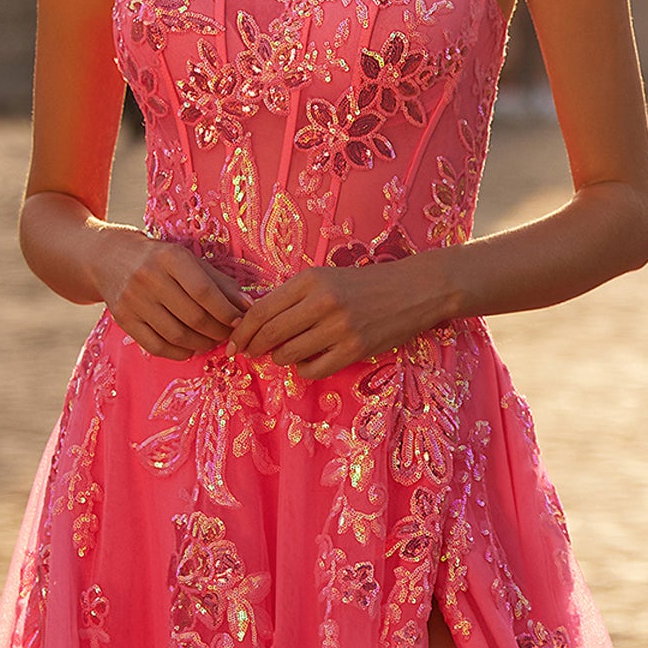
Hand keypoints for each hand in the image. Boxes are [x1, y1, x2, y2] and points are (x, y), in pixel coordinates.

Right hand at [95, 229, 251, 359]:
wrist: (109, 258)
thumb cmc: (160, 259)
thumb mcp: (190, 261)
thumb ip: (220, 283)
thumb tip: (248, 307)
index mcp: (170, 257)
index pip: (204, 292)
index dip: (226, 312)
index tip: (240, 321)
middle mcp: (149, 277)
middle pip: (193, 317)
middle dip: (218, 331)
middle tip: (229, 335)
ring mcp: (133, 300)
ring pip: (177, 335)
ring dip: (202, 344)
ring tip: (212, 341)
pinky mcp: (123, 319)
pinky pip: (156, 347)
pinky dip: (179, 352)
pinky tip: (190, 347)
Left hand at [223, 254, 456, 378]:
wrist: (414, 290)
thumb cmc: (364, 284)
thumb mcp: (326, 278)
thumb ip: (293, 296)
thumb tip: (255, 322)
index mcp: (310, 280)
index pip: (261, 310)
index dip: (241, 330)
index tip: (233, 341)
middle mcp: (322, 302)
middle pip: (269, 334)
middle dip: (252, 347)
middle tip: (248, 353)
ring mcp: (339, 328)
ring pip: (287, 354)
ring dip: (279, 358)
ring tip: (284, 353)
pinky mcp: (355, 350)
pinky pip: (313, 369)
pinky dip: (303, 369)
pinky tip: (307, 361)